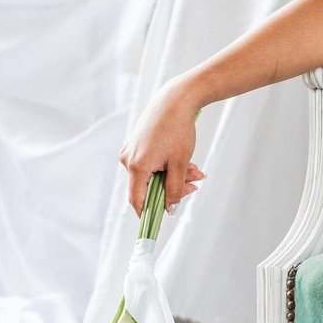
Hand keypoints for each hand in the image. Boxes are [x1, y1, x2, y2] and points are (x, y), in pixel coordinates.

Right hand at [118, 83, 207, 217]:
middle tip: (196, 183)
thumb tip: (169, 209)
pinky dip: (166, 165)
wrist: (174, 100)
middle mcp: (127, 159)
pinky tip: (184, 160)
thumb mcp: (181, 163)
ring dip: (173, 175)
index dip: (148, 213)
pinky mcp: (134, 144)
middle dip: (173, 187)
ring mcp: (129, 151)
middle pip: (148, 186)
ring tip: (195, 168)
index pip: (138, 200)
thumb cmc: (178, 130)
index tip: (157, 222)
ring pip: (152, 174)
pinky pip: (149, 163)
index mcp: (136, 166)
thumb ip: (175, 189)